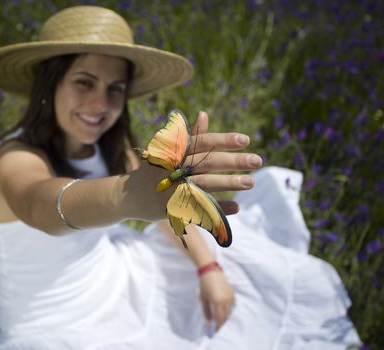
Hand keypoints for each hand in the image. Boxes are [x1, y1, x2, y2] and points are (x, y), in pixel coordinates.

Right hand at [121, 111, 262, 221]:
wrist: (126, 195)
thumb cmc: (153, 169)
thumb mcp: (167, 149)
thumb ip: (188, 135)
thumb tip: (204, 114)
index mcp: (173, 151)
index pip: (202, 142)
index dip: (224, 140)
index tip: (246, 140)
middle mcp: (173, 168)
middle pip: (207, 162)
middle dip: (233, 161)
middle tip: (257, 161)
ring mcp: (172, 188)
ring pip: (205, 184)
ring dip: (229, 183)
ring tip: (251, 181)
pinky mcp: (171, 207)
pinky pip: (199, 208)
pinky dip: (217, 207)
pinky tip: (237, 206)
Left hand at [199, 269, 234, 332]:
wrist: (210, 271)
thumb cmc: (204, 284)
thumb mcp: (203, 299)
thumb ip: (206, 312)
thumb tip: (209, 323)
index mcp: (218, 301)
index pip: (220, 318)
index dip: (218, 326)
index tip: (216, 332)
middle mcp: (226, 300)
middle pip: (226, 316)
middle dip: (222, 323)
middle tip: (217, 327)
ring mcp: (230, 296)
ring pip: (229, 311)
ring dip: (225, 316)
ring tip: (220, 319)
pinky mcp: (232, 293)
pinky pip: (232, 305)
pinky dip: (228, 309)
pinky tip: (223, 310)